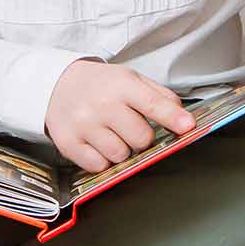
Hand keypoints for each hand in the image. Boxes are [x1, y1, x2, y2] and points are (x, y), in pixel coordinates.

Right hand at [44, 60, 193, 172]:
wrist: (56, 85)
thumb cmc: (100, 85)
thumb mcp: (130, 78)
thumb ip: (158, 95)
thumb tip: (182, 117)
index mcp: (121, 85)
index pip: (153, 104)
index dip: (173, 118)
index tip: (188, 127)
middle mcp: (102, 105)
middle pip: (141, 138)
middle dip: (142, 138)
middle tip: (131, 127)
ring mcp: (84, 125)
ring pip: (121, 155)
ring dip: (122, 150)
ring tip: (112, 133)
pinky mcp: (69, 144)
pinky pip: (99, 166)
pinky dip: (103, 160)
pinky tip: (98, 143)